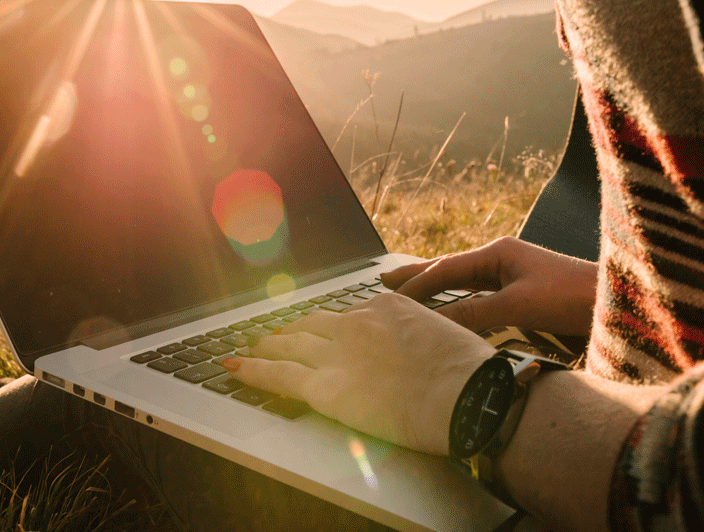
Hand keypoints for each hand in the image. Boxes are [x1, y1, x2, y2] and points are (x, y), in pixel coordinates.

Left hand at [223, 293, 494, 454]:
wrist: (466, 395)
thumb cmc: (469, 375)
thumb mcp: (447, 339)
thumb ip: (422, 341)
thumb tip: (423, 354)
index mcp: (387, 308)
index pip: (349, 314)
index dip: (332, 324)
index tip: (325, 327)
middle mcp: (356, 324)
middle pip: (313, 324)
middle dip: (293, 328)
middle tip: (278, 331)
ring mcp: (337, 353)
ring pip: (290, 345)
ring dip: (268, 345)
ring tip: (252, 345)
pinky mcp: (324, 386)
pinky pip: (278, 376)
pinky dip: (251, 370)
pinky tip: (233, 366)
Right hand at [381, 236, 596, 335]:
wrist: (617, 301)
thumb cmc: (572, 297)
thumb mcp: (518, 305)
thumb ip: (474, 314)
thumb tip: (433, 324)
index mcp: (497, 253)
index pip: (444, 270)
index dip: (415, 286)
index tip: (388, 299)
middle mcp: (501, 259)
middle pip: (449, 269)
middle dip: (417, 275)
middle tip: (384, 280)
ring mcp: (513, 273)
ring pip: (463, 282)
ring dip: (436, 288)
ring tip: (409, 293)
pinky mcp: (524, 291)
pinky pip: (479, 294)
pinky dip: (457, 300)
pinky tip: (451, 307)